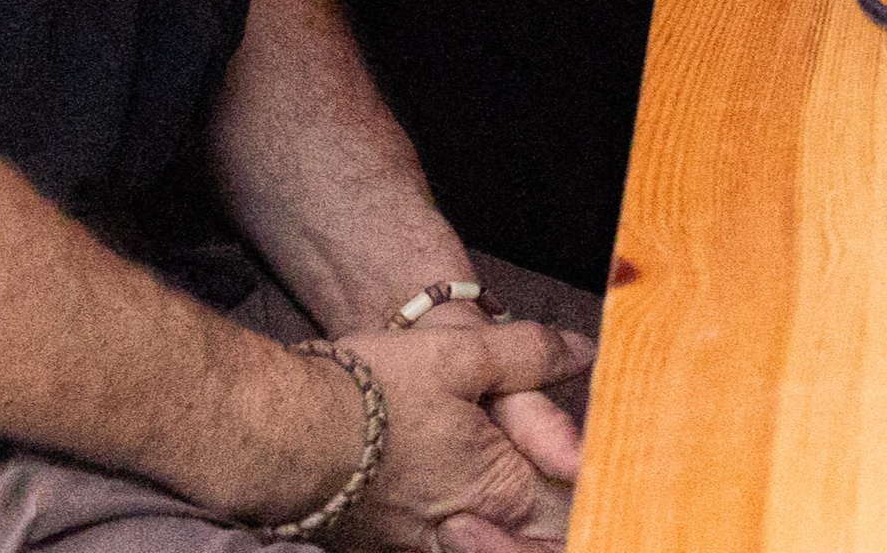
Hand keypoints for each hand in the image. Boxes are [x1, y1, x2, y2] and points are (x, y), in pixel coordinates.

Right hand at [329, 319, 593, 549]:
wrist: (277, 435)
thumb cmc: (367, 394)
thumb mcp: (463, 352)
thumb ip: (532, 355)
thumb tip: (584, 352)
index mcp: (496, 489)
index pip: (572, 513)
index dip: (594, 489)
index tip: (609, 468)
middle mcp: (460, 534)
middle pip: (530, 542)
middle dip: (557, 524)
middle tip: (578, 494)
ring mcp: (416, 548)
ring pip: (485, 546)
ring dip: (511, 529)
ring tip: (529, 499)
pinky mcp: (381, 548)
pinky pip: (442, 548)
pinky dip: (469, 531)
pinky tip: (468, 505)